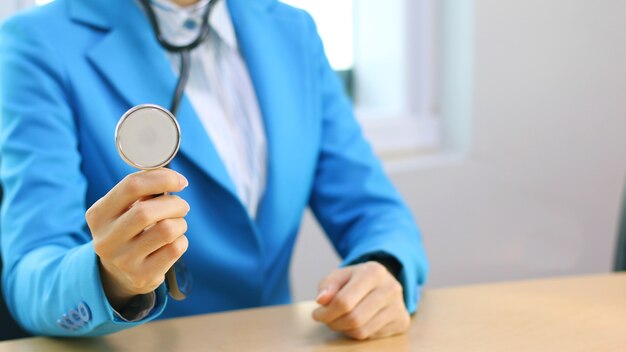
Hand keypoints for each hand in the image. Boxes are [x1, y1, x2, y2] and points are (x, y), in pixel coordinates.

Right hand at [86, 169, 189, 309]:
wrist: (118, 272)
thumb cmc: (128, 229)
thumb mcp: (124, 209)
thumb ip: (142, 191)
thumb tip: (172, 178)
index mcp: (99, 214)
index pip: (131, 186)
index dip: (162, 178)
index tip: (180, 181)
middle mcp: (106, 239)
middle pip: (148, 211)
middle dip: (174, 203)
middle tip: (181, 206)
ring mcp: (123, 260)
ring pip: (166, 230)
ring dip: (180, 222)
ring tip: (176, 224)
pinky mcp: (142, 275)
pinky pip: (175, 249)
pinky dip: (181, 240)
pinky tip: (173, 241)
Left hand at [312, 261, 409, 339]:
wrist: (384, 282)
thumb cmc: (357, 280)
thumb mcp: (340, 275)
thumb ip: (328, 285)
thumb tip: (321, 300)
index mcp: (373, 272)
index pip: (344, 301)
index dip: (326, 312)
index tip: (317, 314)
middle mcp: (390, 288)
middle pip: (354, 318)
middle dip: (334, 323)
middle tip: (326, 320)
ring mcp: (399, 306)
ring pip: (362, 331)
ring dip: (344, 330)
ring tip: (338, 321)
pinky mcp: (402, 321)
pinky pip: (371, 336)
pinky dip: (357, 333)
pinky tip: (354, 323)